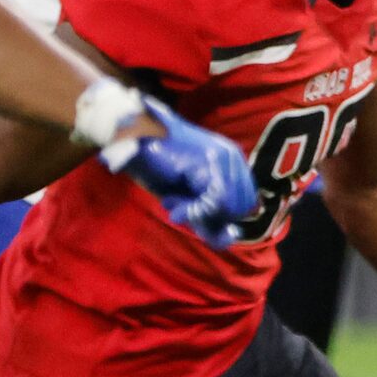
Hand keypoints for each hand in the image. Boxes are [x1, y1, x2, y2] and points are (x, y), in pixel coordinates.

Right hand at [113, 95, 258, 249]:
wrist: (132, 139)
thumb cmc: (155, 167)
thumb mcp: (187, 200)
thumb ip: (209, 218)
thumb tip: (232, 237)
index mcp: (232, 162)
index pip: (245, 204)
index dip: (219, 217)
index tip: (189, 211)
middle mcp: (234, 157)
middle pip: (240, 209)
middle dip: (209, 218)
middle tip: (179, 208)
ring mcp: (225, 159)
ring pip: (230, 208)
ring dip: (199, 215)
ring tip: (173, 202)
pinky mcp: (212, 164)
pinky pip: (217, 203)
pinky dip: (193, 211)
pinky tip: (172, 203)